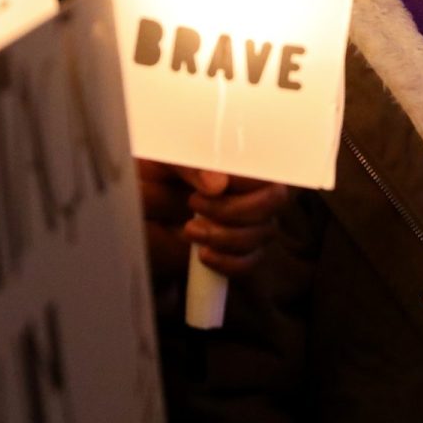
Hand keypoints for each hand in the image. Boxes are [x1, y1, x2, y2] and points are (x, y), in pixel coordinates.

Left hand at [136, 160, 290, 280]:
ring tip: (189, 229)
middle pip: (275, 200)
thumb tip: (217, 185)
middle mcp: (257, 190)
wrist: (148, 202)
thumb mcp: (169, 162)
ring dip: (224, 236)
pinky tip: (203, 254)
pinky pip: (250, 262)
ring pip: (262, 233)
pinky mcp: (243, 251)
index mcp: (243, 162)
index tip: (212, 186)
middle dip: (234, 208)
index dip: (244, 181)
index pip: (267, 168)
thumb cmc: (163, 173)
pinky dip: (226, 262)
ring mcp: (255, 222)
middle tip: (194, 204)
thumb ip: (192, 167)